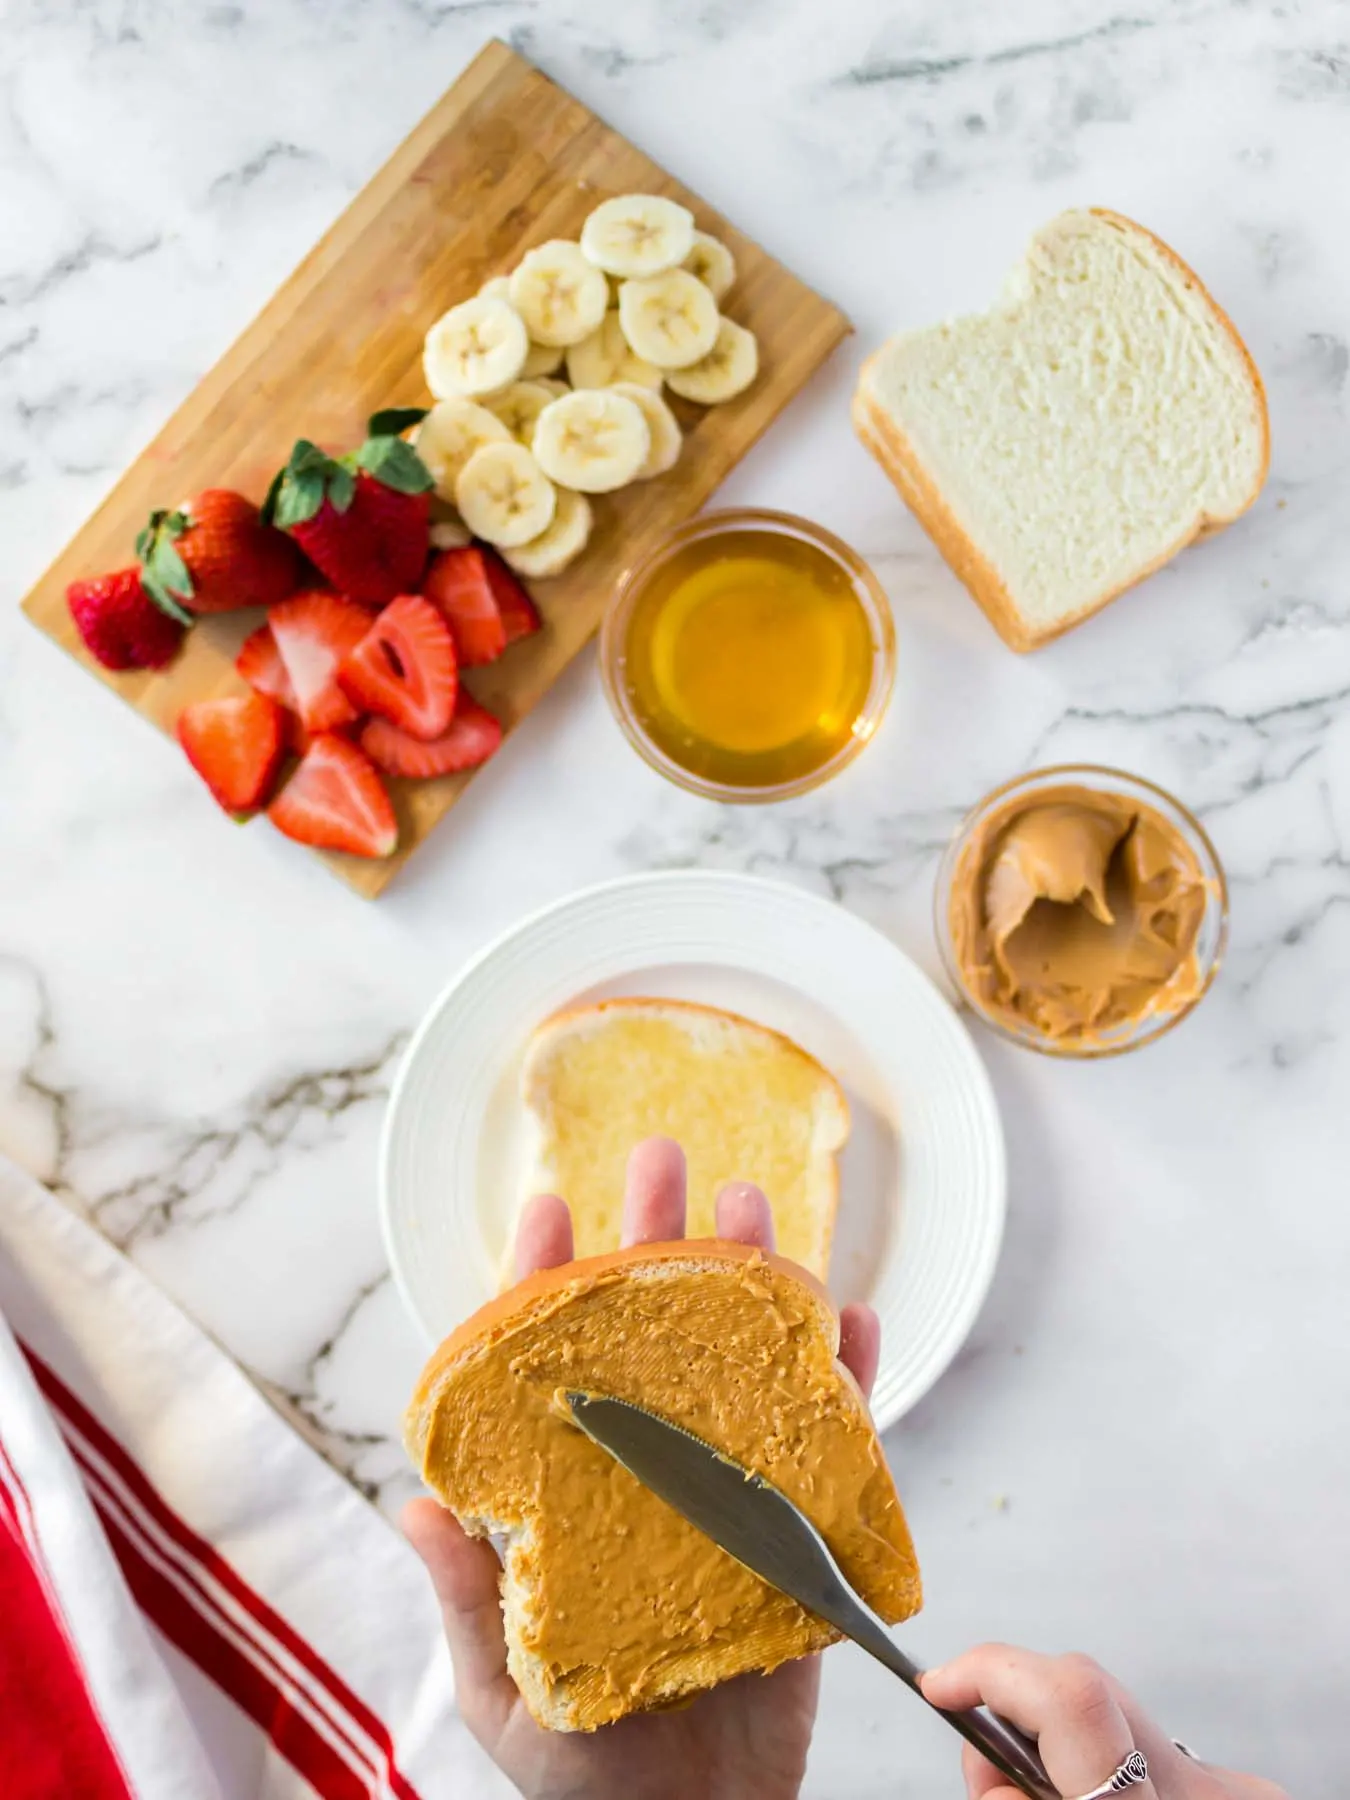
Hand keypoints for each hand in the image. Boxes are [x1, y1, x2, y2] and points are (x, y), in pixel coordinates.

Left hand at [403, 1136, 879, 1799]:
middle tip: (663, 1156)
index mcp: (571, 1494)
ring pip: (741, 1364)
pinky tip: (850, 1318)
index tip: (549, 1203)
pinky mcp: (798, 1530)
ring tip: (755, 1206)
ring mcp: (725, 1491)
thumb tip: (418, 1504)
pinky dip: (847, 1378)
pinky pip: (831, 1441)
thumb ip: (468, 1599)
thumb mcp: (503, 1686)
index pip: (550, 1366)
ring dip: (753, 1283)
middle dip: (656, 1242)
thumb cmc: (584, 1768)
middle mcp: (647, 1471)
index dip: (546, 1283)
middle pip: (653, 1336)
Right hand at [920, 1645, 1289, 1799]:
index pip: (1069, 1702)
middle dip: (1017, 1717)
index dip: (992, 1672)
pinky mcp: (1250, 1794)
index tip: (943, 1687)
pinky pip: (1156, 1756)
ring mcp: (1234, 1793)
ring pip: (1118, 1719)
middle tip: (996, 1786)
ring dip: (1066, 1752)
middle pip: (1085, 1690)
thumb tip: (995, 1781)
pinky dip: (1111, 1778)